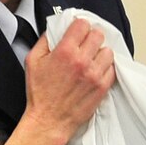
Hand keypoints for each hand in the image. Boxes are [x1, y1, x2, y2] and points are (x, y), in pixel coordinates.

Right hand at [22, 18, 114, 143]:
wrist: (49, 120)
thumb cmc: (40, 94)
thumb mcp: (33, 60)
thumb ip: (45, 40)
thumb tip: (55, 29)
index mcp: (65, 51)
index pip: (83, 25)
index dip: (80, 26)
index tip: (78, 30)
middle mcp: (82, 61)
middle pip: (98, 35)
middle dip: (91, 36)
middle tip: (86, 43)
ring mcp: (95, 74)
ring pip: (108, 51)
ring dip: (100, 52)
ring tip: (92, 58)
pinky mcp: (102, 87)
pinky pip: (113, 68)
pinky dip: (106, 67)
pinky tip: (96, 70)